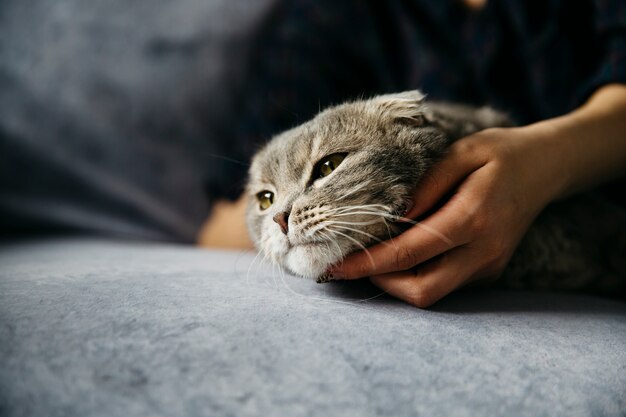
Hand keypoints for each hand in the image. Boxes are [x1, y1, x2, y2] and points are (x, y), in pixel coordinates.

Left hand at [329, 126, 562, 307]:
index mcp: (474, 217)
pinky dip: (413, 275)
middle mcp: (484, 251)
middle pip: (421, 290)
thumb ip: (424, 185)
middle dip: (377, 282)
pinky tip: (396, 254)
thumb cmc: (500, 153)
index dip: (368, 263)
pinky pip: (444, 284)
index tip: (334, 265)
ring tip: (366, 258)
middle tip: (345, 265)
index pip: (410, 252)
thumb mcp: (460, 153)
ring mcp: (489, 265)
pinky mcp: (489, 270)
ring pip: (432, 293)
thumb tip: (389, 218)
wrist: (546, 168)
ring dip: (393, 282)